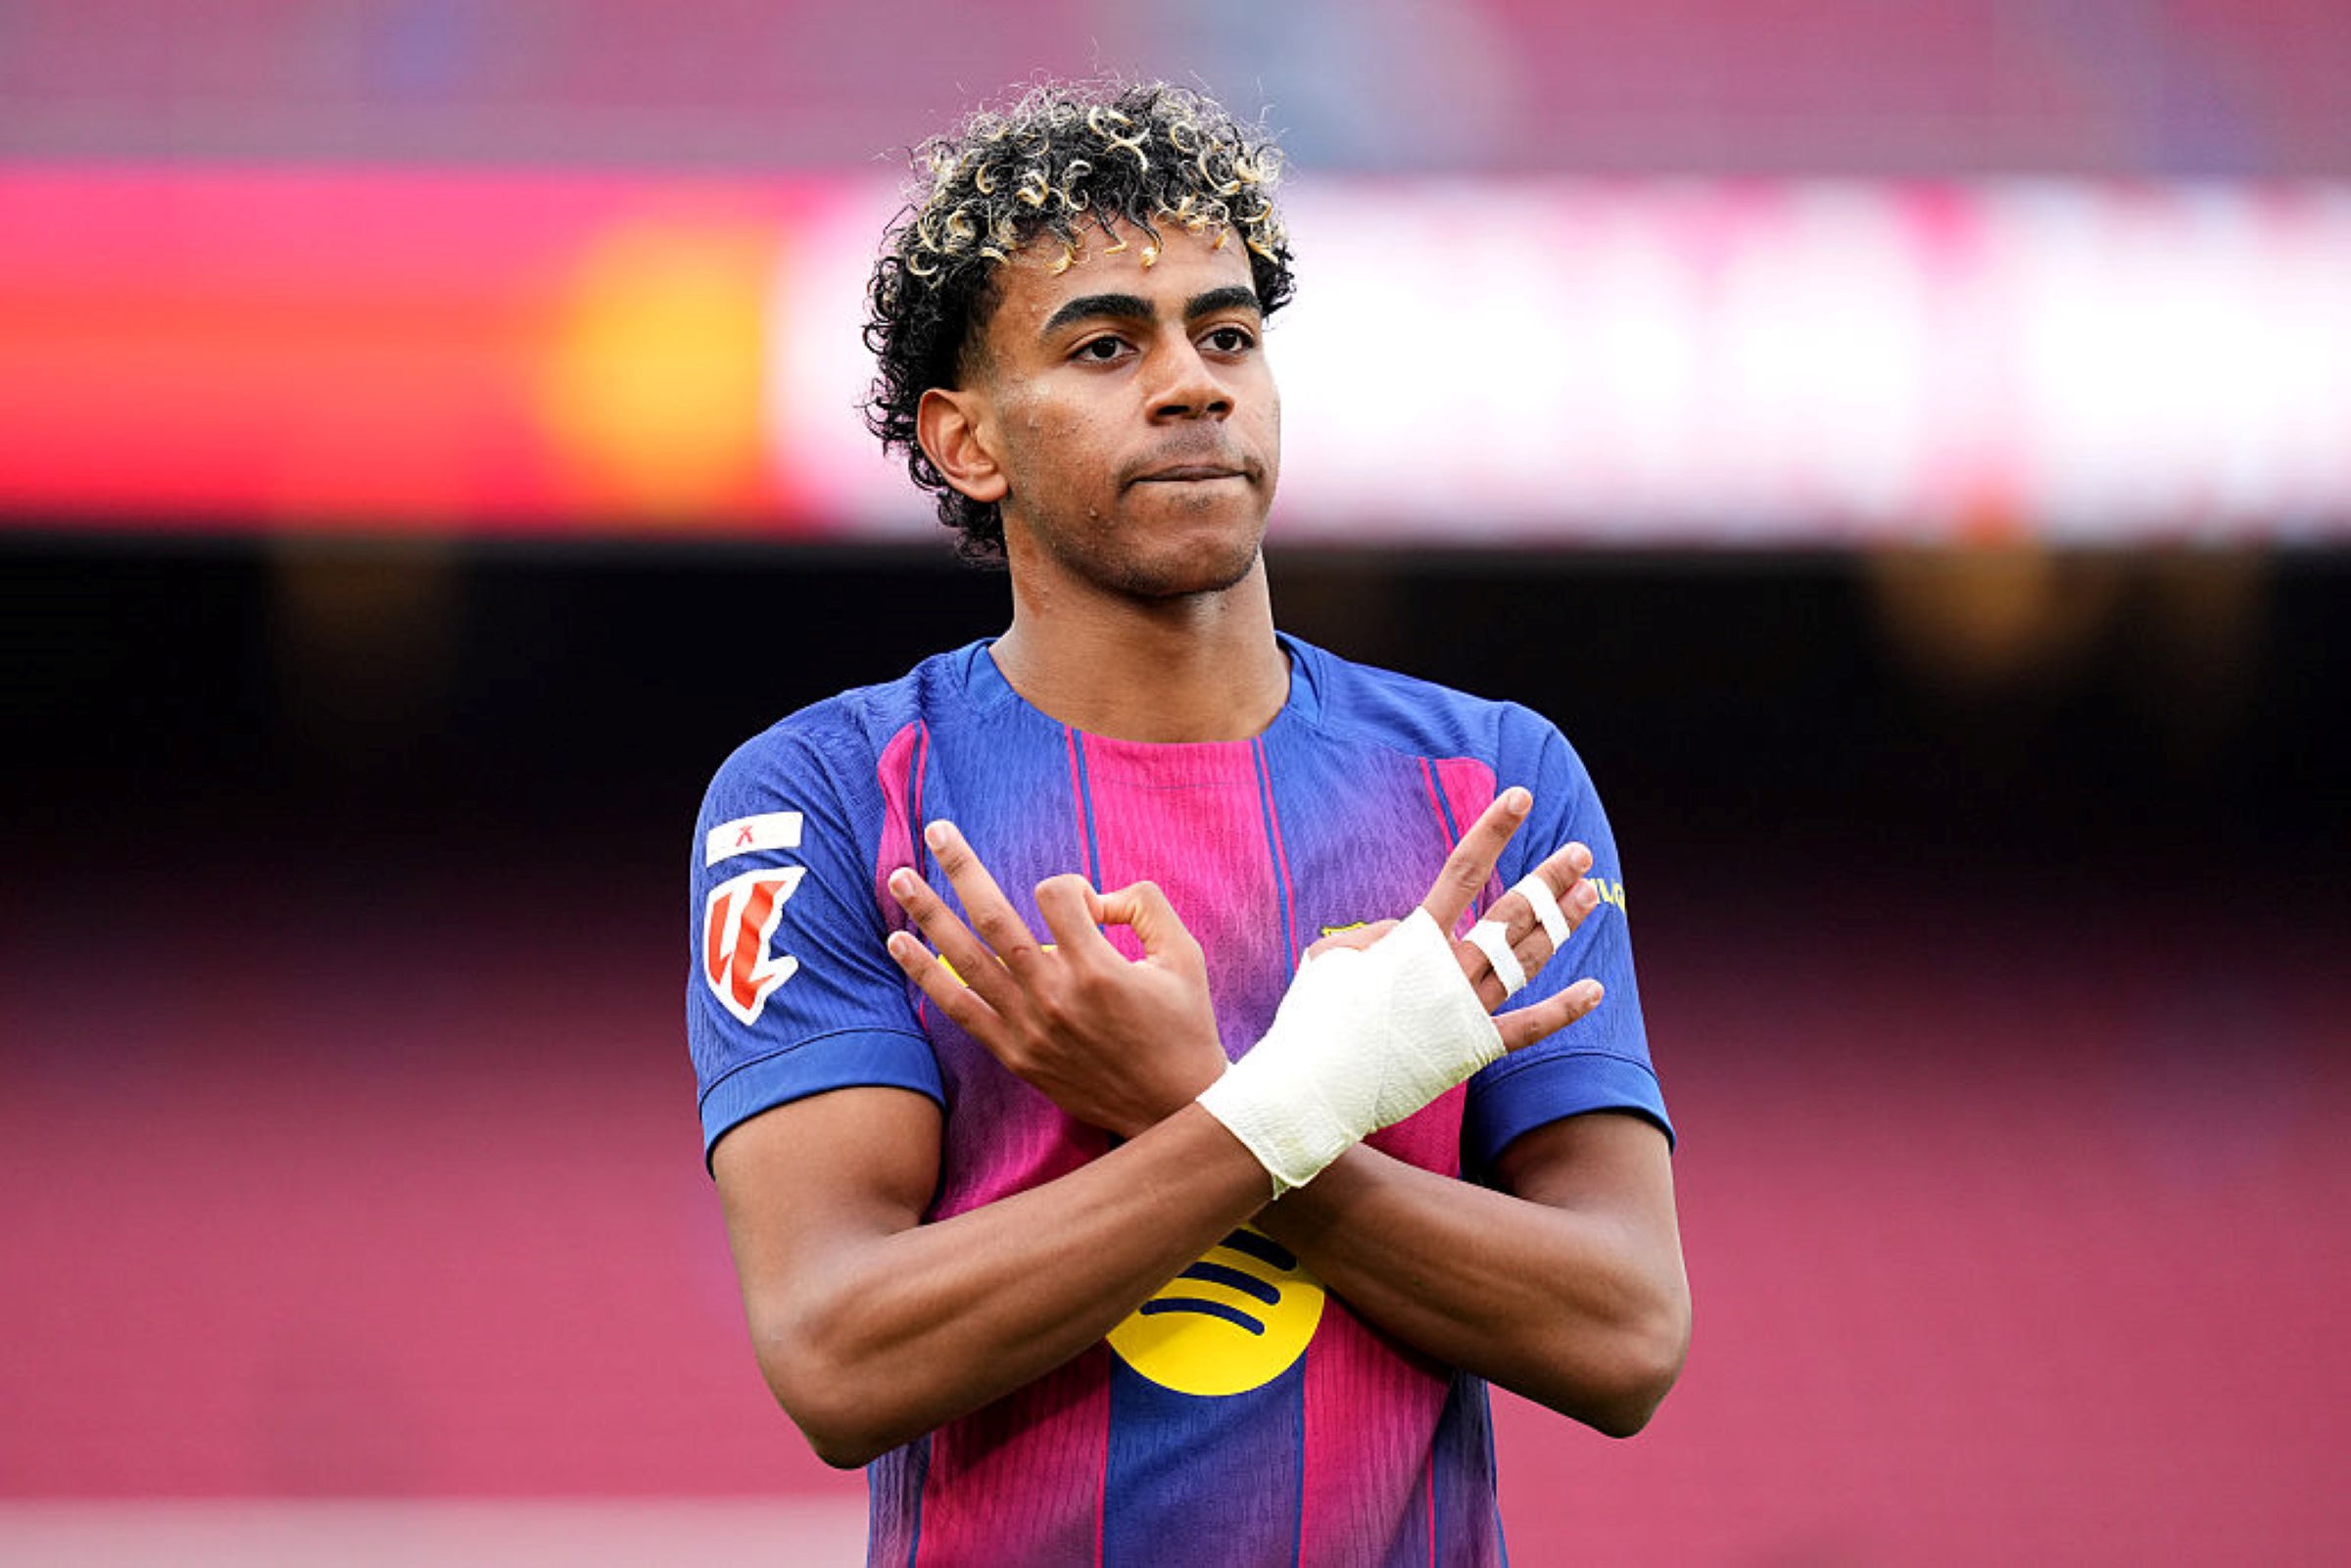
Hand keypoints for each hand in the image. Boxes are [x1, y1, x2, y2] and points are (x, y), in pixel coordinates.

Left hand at [885, 821, 1227, 1137]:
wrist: (1172, 1108)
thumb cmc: (1184, 1028)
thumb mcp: (1186, 956)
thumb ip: (1147, 906)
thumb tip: (1100, 895)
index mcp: (1100, 968)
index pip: (1058, 896)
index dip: (1070, 887)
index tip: (1090, 908)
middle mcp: (1057, 995)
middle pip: (995, 917)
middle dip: (962, 868)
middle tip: (937, 829)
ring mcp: (1029, 1027)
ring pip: (967, 959)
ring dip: (929, 914)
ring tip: (899, 877)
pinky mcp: (1015, 1054)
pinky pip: (960, 1008)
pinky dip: (927, 974)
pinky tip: (900, 944)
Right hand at [1305, 787, 1606, 1053]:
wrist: (1317, 1085)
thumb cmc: (1313, 1019)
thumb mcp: (1329, 957)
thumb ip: (1373, 935)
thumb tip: (1404, 932)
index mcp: (1414, 941)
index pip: (1462, 870)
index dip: (1493, 830)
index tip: (1519, 797)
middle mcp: (1450, 970)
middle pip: (1511, 913)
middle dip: (1547, 879)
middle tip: (1579, 853)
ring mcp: (1466, 1009)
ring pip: (1525, 958)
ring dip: (1560, 925)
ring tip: (1588, 895)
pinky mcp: (1473, 1048)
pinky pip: (1527, 1026)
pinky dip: (1563, 1010)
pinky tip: (1595, 990)